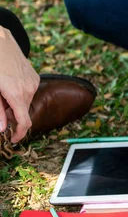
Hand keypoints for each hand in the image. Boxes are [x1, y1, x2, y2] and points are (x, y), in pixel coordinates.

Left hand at [0, 28, 38, 142]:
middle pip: (23, 111)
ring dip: (13, 103)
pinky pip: (28, 91)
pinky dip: (18, 94)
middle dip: (10, 115)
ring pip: (25, 101)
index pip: (24, 122)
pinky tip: (8, 83)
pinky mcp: (34, 76)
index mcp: (17, 94)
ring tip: (1, 91)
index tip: (13, 140)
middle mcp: (29, 89)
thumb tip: (1, 129)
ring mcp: (33, 82)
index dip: (19, 134)